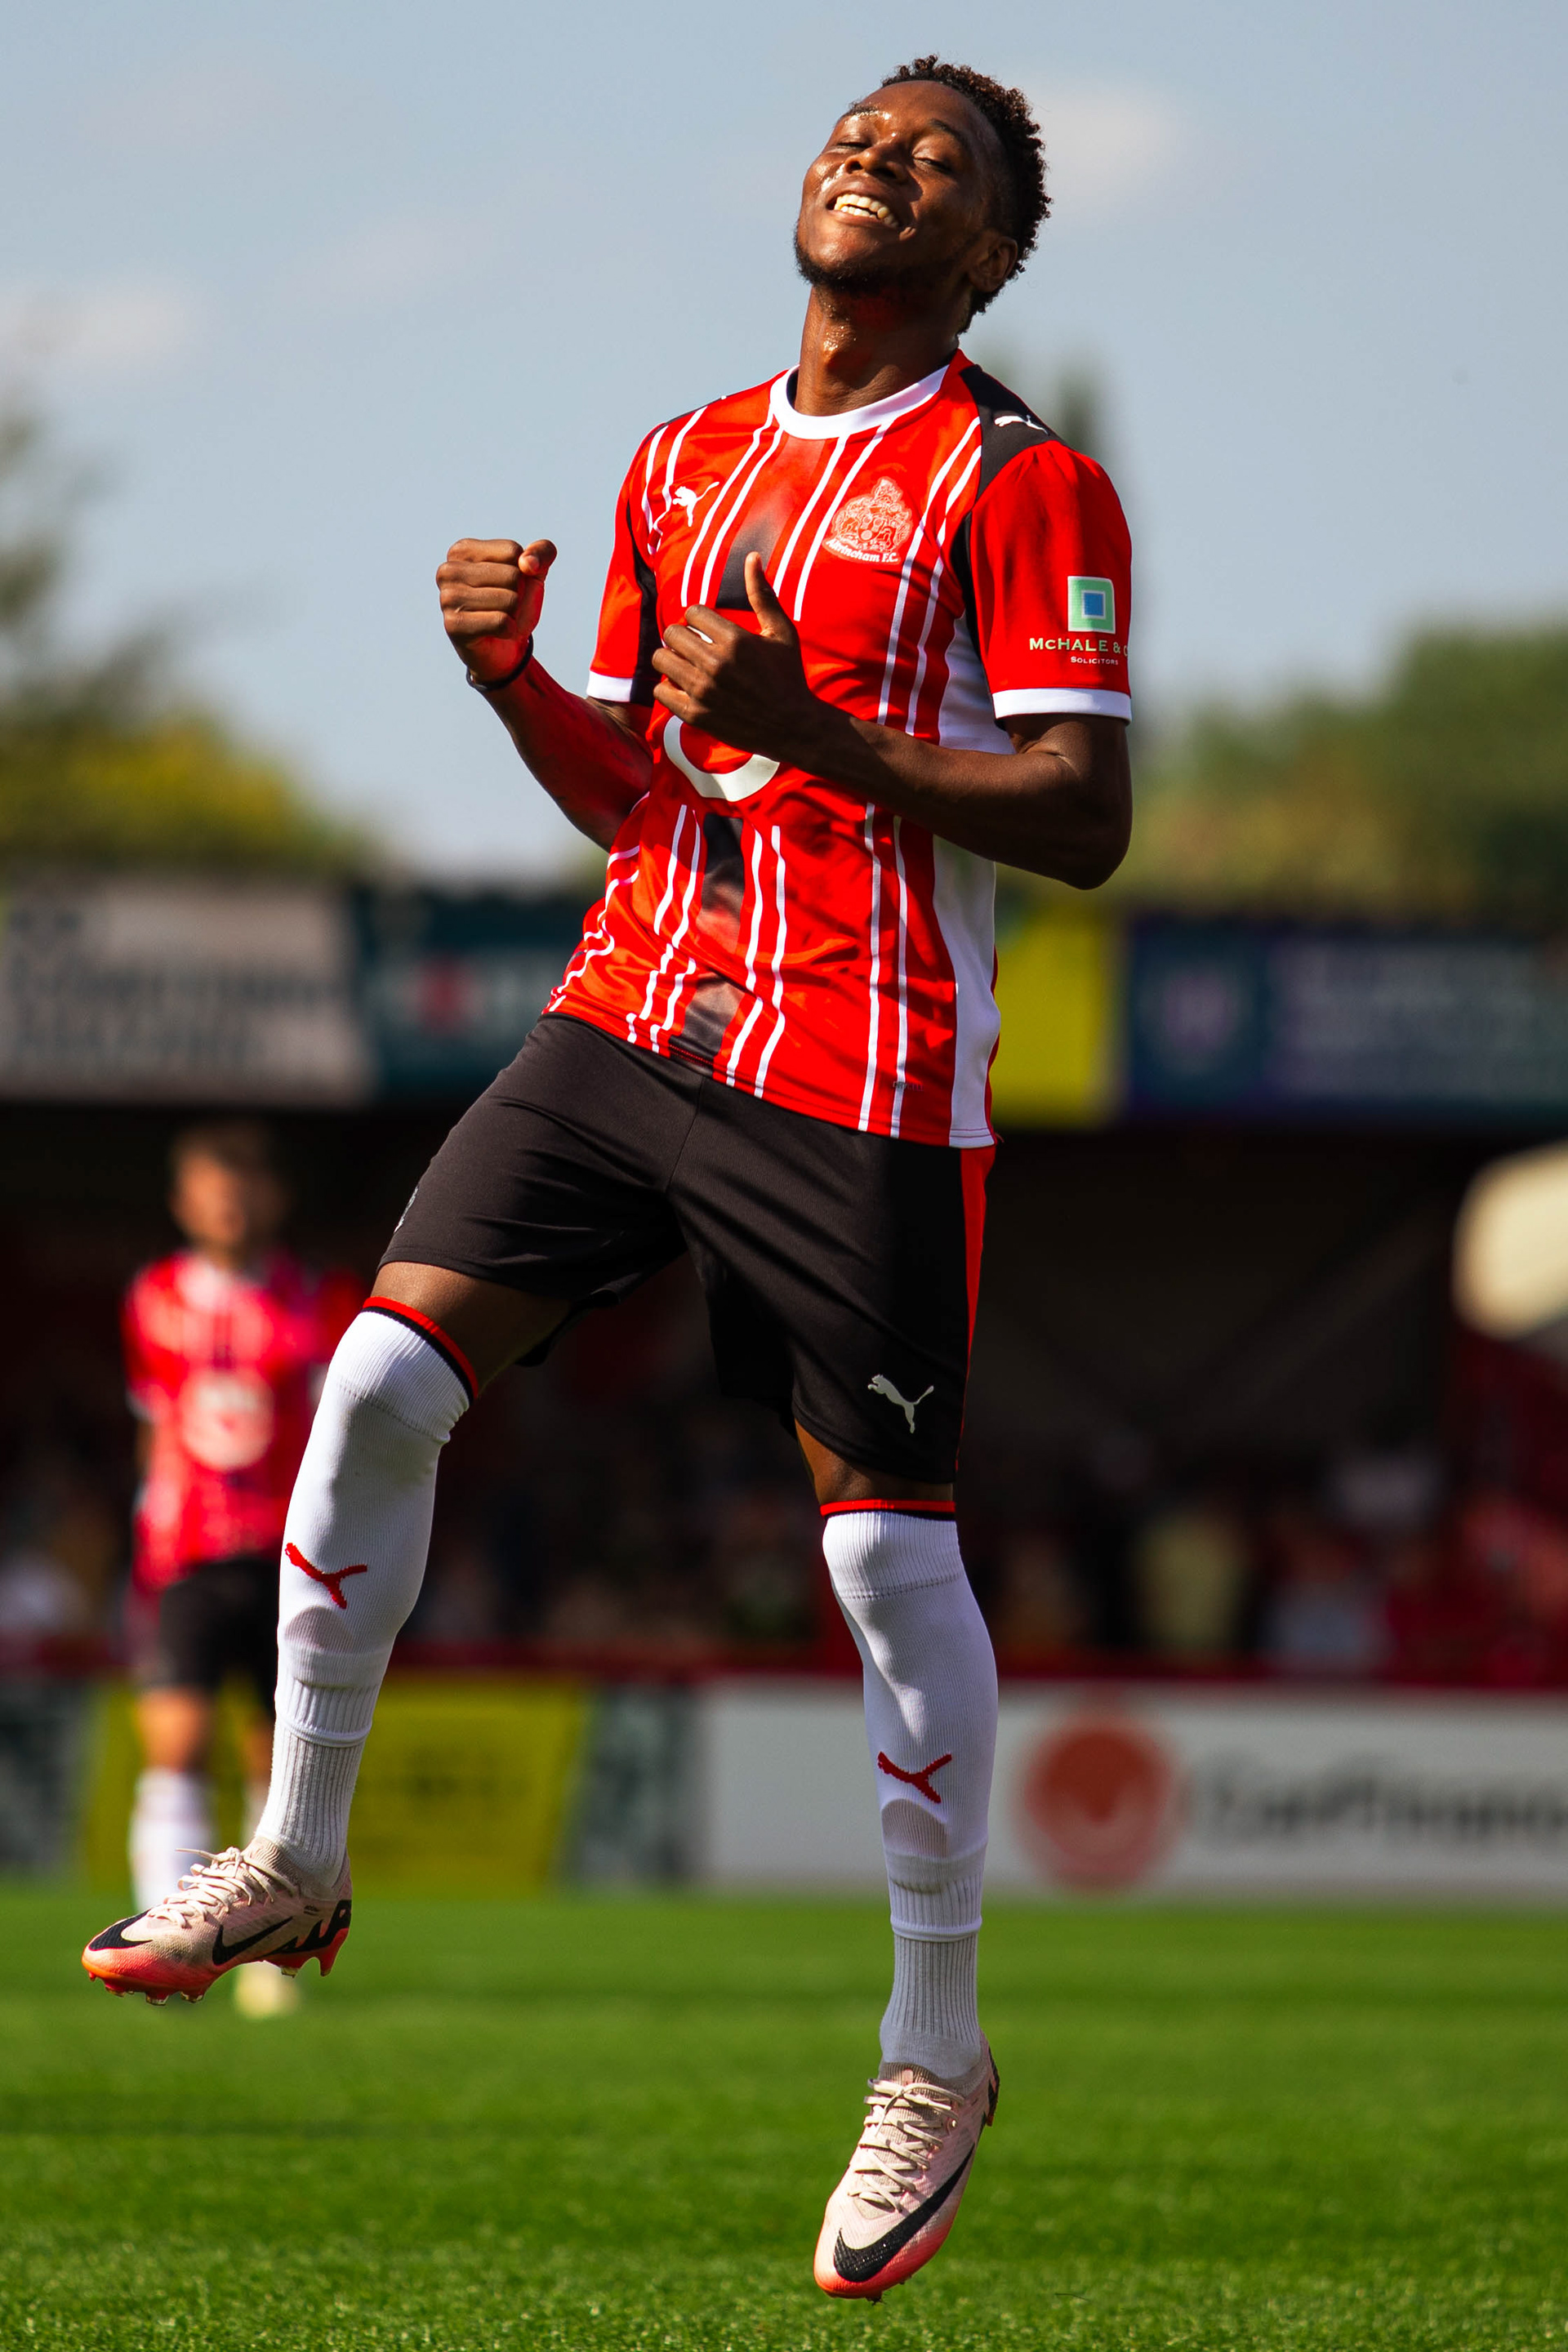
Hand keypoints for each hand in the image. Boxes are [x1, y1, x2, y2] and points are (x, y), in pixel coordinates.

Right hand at [437, 537, 555, 679]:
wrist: (504, 649)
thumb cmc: (514, 605)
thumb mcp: (534, 573)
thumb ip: (543, 551)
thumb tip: (528, 563)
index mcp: (462, 551)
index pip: (512, 551)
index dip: (522, 572)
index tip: (508, 585)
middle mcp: (449, 571)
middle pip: (512, 575)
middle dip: (520, 595)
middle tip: (506, 608)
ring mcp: (448, 598)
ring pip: (509, 600)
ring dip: (515, 615)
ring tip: (501, 619)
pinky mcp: (454, 625)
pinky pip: (501, 622)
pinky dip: (509, 630)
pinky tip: (498, 633)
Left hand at [651, 555, 827, 764]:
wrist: (793, 725)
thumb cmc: (788, 676)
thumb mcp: (782, 632)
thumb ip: (762, 595)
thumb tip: (752, 556)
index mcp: (735, 639)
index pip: (692, 613)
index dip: (698, 619)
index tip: (707, 630)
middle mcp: (716, 663)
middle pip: (672, 634)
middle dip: (681, 637)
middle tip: (693, 647)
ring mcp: (704, 691)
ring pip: (662, 660)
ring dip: (670, 659)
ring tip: (684, 665)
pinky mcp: (696, 715)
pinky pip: (661, 692)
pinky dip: (668, 688)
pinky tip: (683, 687)